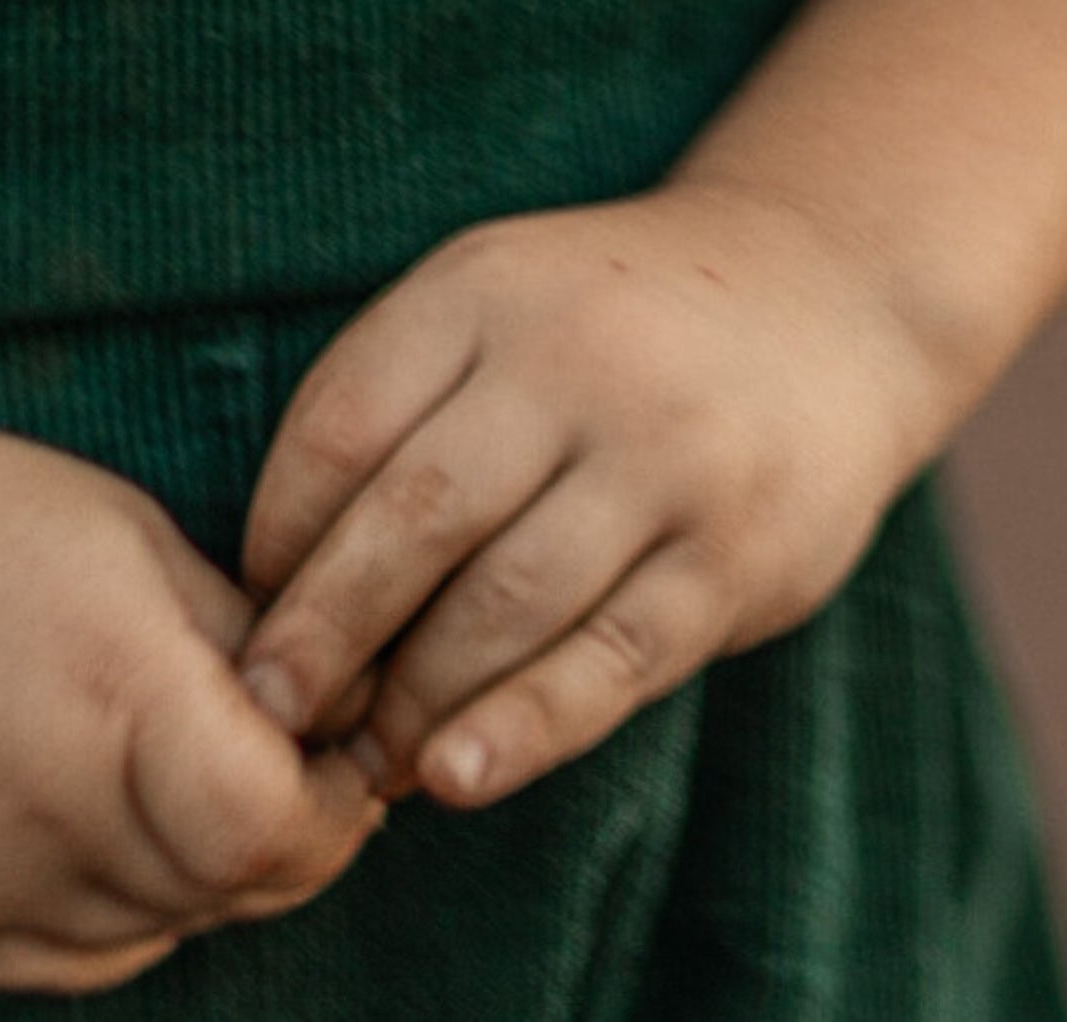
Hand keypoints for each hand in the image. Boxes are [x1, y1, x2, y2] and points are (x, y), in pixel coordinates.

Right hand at [0, 401, 385, 994]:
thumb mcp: (120, 530)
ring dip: (202, 866)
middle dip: (286, 831)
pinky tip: (87, 806)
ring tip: (157, 758)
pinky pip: (89, 953)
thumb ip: (238, 636)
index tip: (332, 746)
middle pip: (239, 886)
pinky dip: (122, 900)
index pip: (277, 825)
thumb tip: (338, 716)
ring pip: (171, 925)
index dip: (331, 801)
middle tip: (265, 750)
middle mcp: (55, 802)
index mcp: (113, 682)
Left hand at [232, 180, 954, 811]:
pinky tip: (454, 776)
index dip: (280, 527)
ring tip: (359, 760)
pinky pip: (611, 659)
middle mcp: (574, 363)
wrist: (820, 299)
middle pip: (418, 516)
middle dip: (328, 627)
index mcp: (485, 289)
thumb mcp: (493, 300)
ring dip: (417, 696)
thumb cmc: (605, 321)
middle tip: (270, 707)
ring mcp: (665, 460)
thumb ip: (397, 401)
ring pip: (509, 602)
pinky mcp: (735, 556)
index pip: (344, 421)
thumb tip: (281, 573)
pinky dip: (523, 727)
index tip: (246, 604)